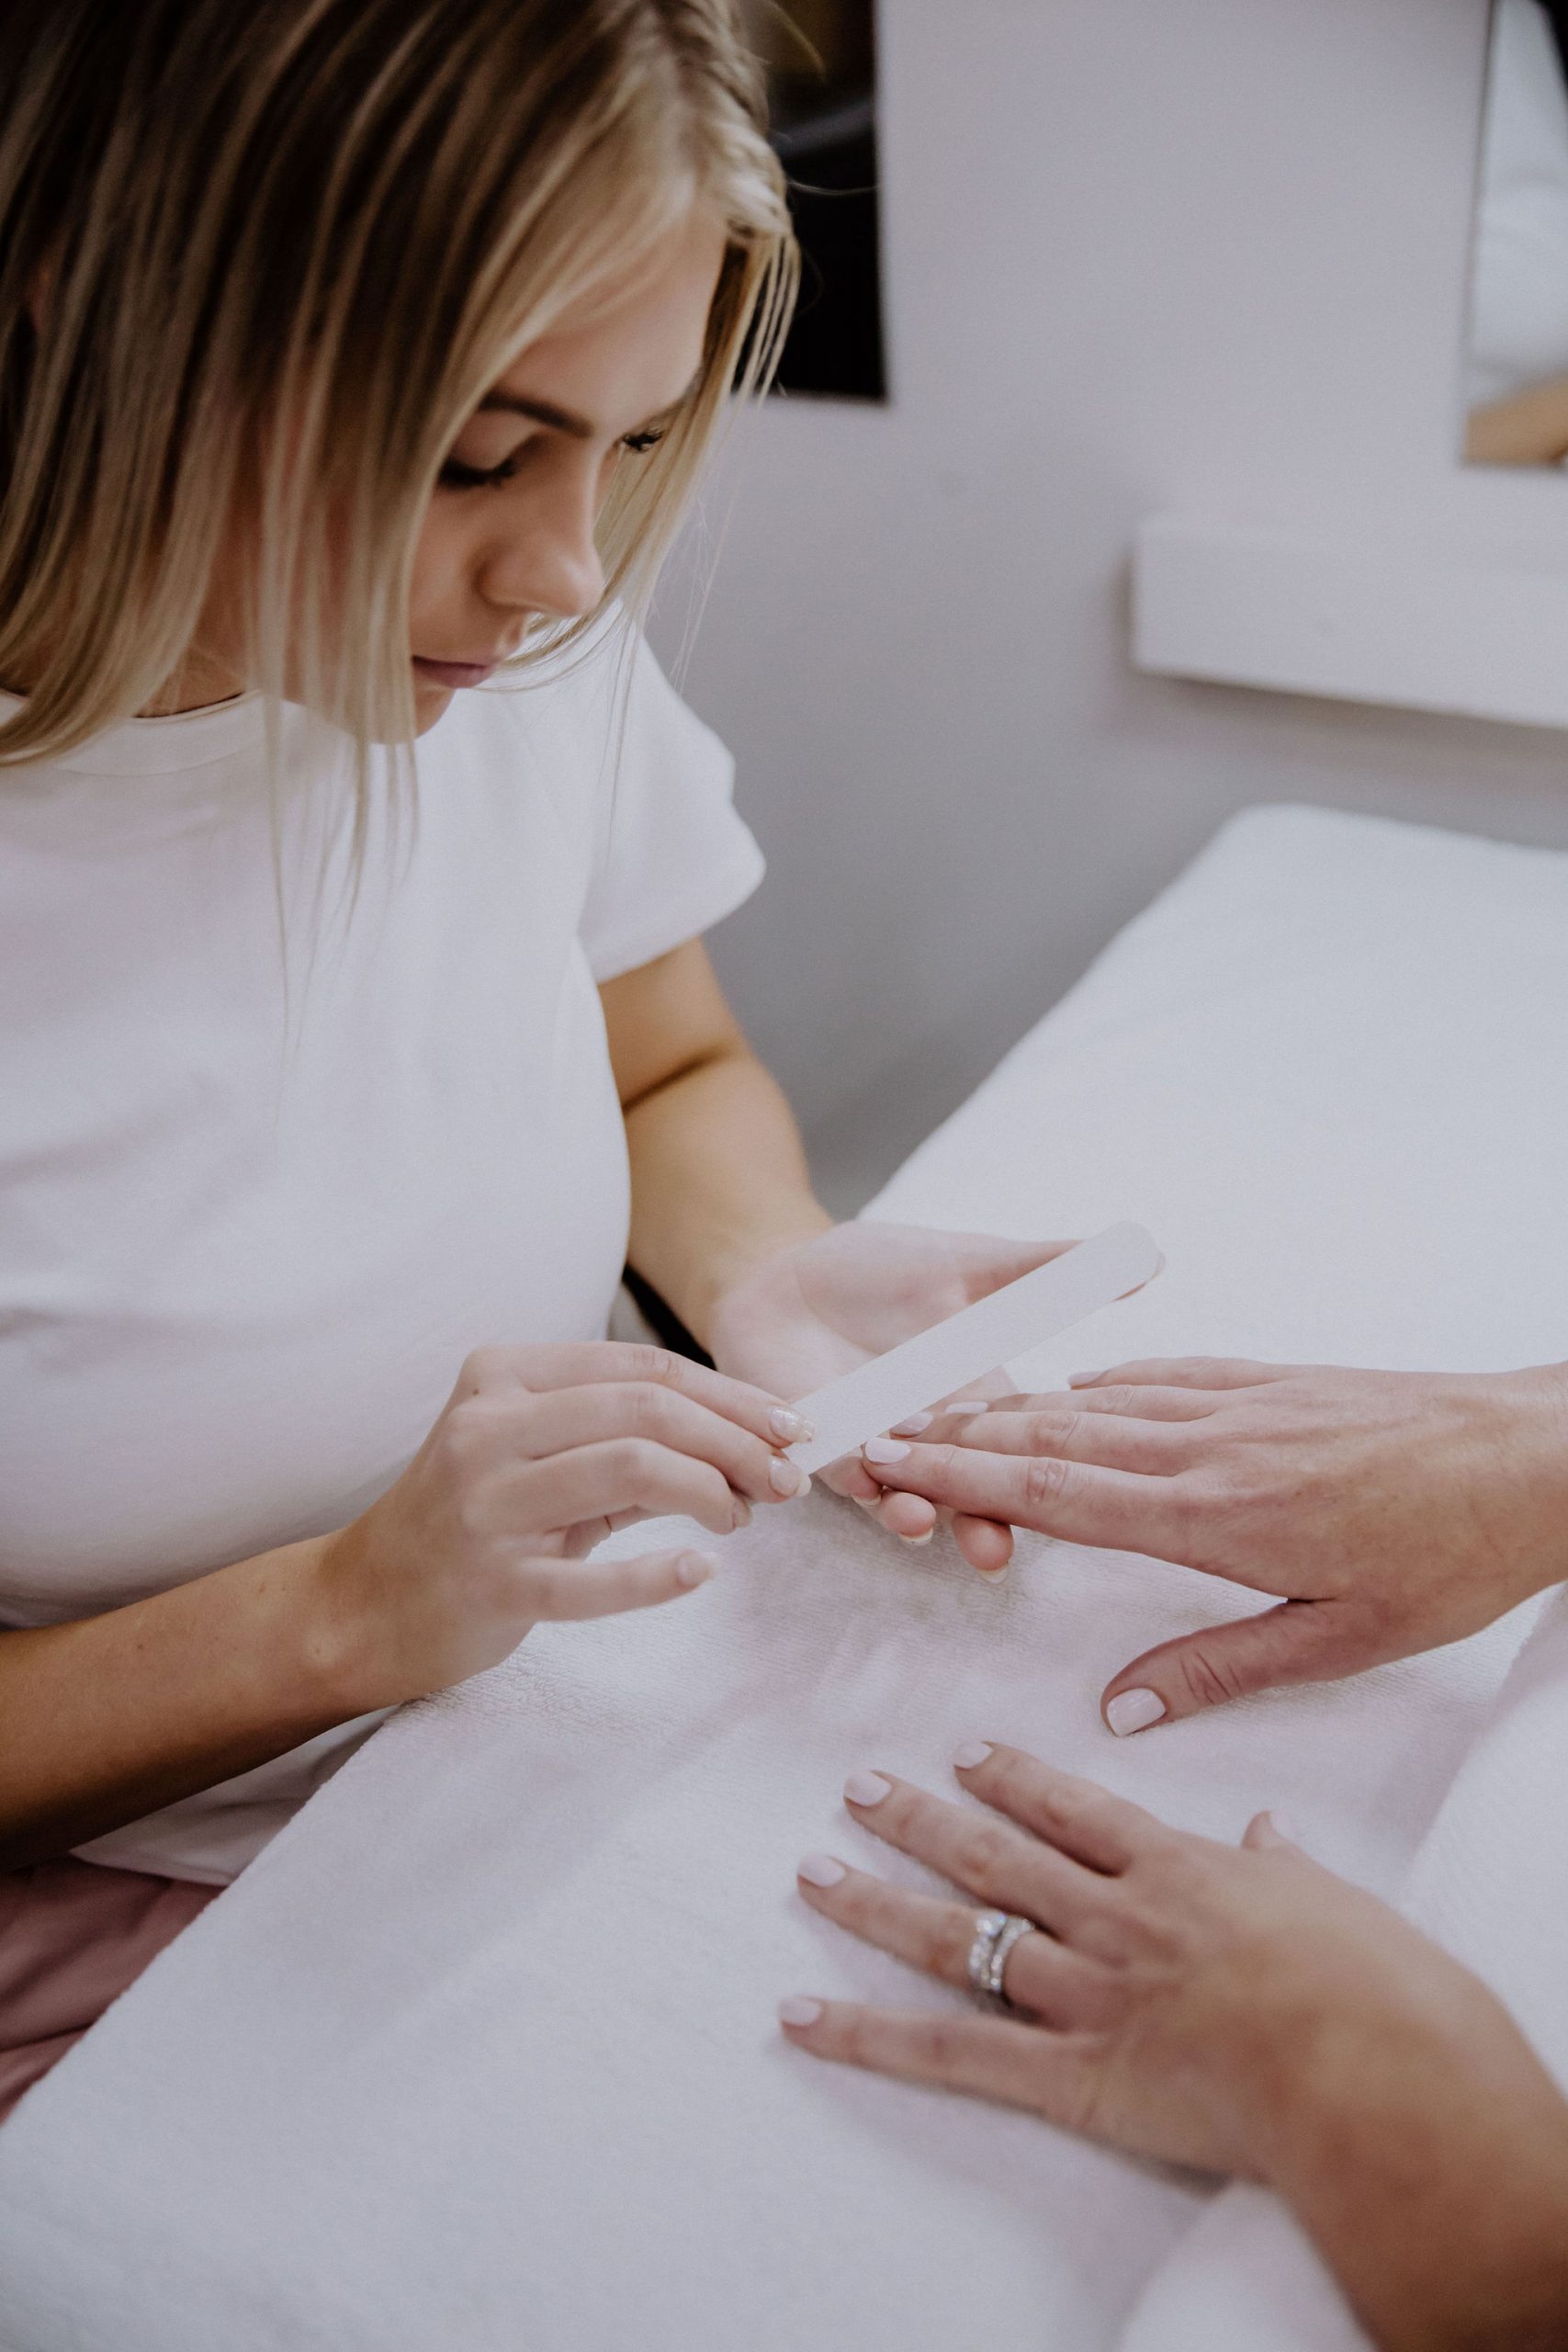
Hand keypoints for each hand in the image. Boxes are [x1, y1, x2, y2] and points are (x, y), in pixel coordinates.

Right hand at [313, 1342, 809, 1709]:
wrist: (365, 1605)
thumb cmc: (472, 1522)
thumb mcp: (539, 1458)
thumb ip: (628, 1440)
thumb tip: (750, 1443)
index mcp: (503, 1376)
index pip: (642, 1367)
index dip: (731, 1395)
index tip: (790, 1426)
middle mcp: (487, 1427)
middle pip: (646, 1408)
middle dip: (737, 1439)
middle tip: (787, 1477)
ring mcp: (485, 1505)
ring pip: (630, 1466)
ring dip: (711, 1490)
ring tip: (742, 1517)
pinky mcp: (490, 1583)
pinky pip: (590, 1579)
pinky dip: (657, 1576)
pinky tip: (699, 1572)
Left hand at [706, 1222, 1074, 1572]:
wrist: (788, 1268)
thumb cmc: (882, 1271)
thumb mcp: (971, 1265)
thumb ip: (1047, 1270)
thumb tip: (1148, 1255)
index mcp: (977, 1401)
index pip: (1020, 1451)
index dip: (1042, 1481)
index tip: (1072, 1506)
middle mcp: (929, 1437)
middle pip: (963, 1493)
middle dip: (978, 1525)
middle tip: (993, 1553)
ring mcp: (871, 1446)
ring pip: (895, 1493)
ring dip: (906, 1512)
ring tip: (917, 1521)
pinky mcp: (810, 1443)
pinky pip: (824, 1471)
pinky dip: (837, 1478)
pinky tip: (848, 1479)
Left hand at [781, 1748, 1567, 2347]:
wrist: (1368, 2063)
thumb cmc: (1370, 1984)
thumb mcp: (1331, 1900)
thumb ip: (1282, 1866)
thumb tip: (1267, 1831)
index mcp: (1174, 1869)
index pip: (1075, 1809)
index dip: (1014, 1777)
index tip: (967, 1752)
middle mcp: (1112, 1916)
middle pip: (996, 1854)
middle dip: (923, 1818)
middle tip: (860, 1786)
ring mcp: (1085, 1990)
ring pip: (960, 1934)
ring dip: (878, 1903)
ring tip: (814, 1871)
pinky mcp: (1072, 2074)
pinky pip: (953, 2053)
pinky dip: (872, 2036)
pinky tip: (804, 2015)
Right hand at [853, 1360, 1567, 1726]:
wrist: (1529, 1455)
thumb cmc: (1450, 1554)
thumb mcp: (1343, 1639)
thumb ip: (1221, 1668)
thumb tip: (1121, 1709)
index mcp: (1215, 1519)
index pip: (1057, 1497)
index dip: (966, 1483)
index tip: (897, 1466)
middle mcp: (1208, 1449)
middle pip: (1053, 1439)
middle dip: (958, 1435)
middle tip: (882, 1433)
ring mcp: (1236, 1404)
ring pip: (1096, 1403)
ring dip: (1013, 1409)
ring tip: (947, 1413)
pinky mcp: (1268, 1381)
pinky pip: (1158, 1377)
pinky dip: (1097, 1387)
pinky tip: (1072, 1395)